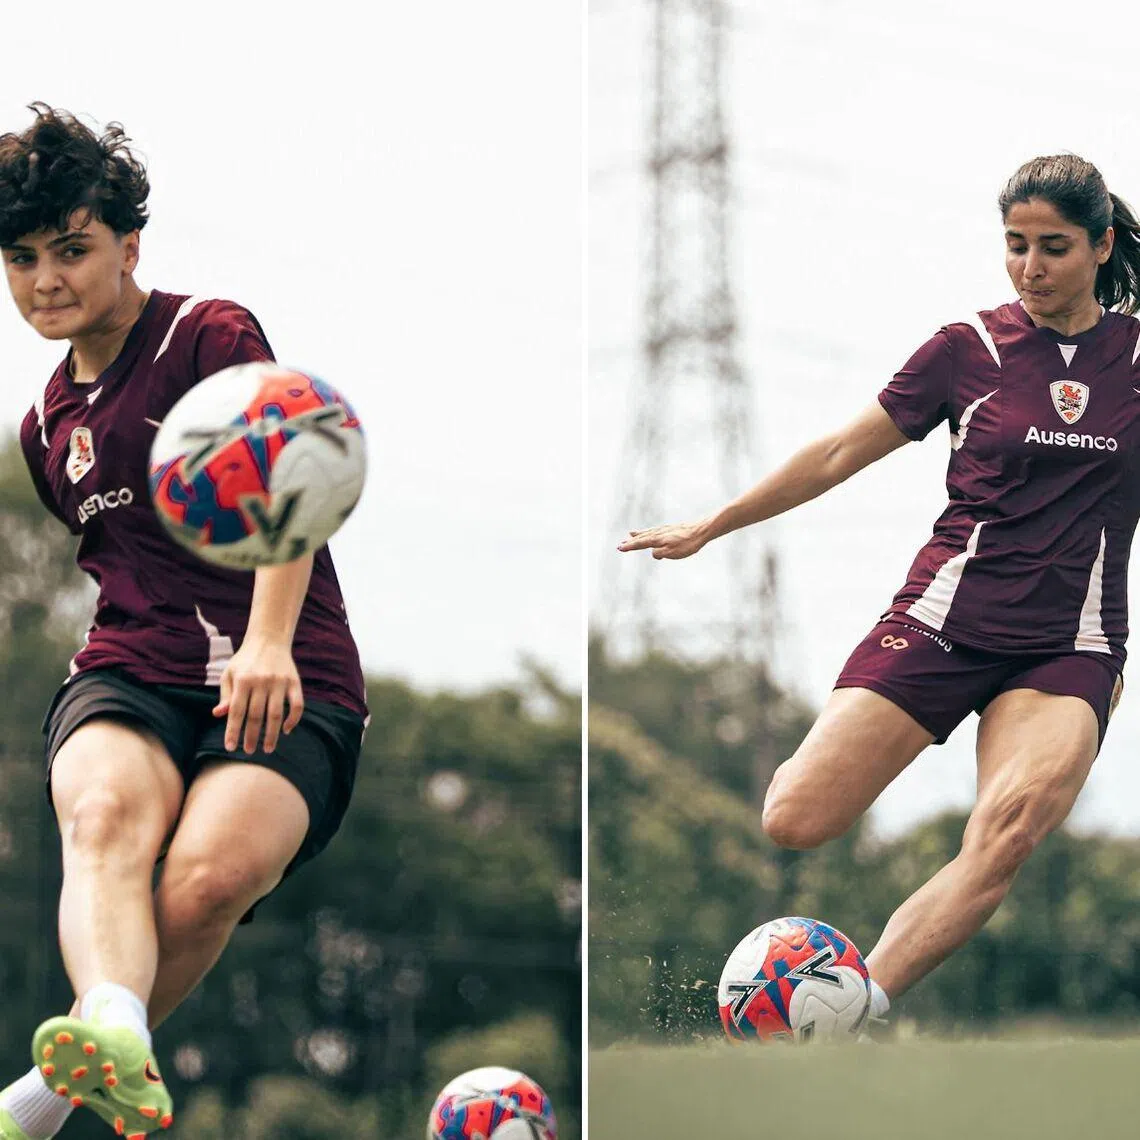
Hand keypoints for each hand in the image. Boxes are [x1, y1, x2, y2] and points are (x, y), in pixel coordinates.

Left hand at [212, 636, 303, 753]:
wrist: (268, 639)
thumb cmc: (245, 660)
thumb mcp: (230, 673)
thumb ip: (225, 695)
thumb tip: (218, 714)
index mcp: (242, 680)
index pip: (236, 711)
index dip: (233, 731)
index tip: (230, 748)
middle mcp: (261, 681)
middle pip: (256, 716)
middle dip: (252, 736)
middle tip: (249, 751)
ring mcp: (279, 682)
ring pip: (276, 714)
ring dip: (272, 734)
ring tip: (268, 749)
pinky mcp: (294, 682)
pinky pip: (297, 705)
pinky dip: (293, 719)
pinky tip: (286, 730)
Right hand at [617, 521, 708, 559]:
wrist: (701, 530)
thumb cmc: (687, 543)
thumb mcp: (672, 553)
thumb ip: (659, 554)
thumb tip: (654, 554)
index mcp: (657, 539)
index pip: (640, 544)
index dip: (630, 547)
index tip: (620, 548)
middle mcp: (659, 533)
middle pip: (642, 538)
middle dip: (631, 542)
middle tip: (621, 544)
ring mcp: (665, 530)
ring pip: (649, 532)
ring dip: (639, 535)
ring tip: (631, 534)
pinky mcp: (672, 529)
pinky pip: (656, 530)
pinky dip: (649, 531)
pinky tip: (651, 532)